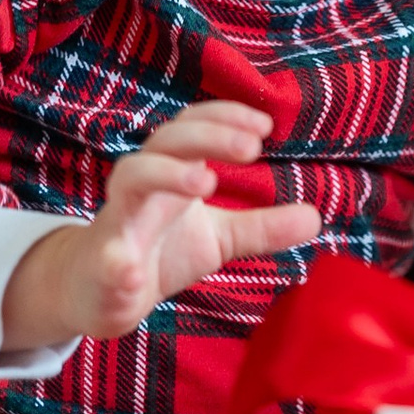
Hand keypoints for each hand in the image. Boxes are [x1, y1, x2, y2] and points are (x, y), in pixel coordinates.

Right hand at [0, 102, 320, 357]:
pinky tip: (135, 273)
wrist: (97, 295)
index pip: (193, 127)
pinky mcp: (102, 268)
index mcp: (169, 174)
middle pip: (164, 140)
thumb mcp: (217, 239)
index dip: (224, 117)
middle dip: (206, 136)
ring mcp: (117, 223)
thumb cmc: (157, 253)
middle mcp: (141, 187)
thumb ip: (261, 226)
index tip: (266, 125)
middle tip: (251, 148)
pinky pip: (107, 260)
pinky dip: (120, 264)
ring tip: (204, 183)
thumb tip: (317, 216)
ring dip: (166, 174)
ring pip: (129, 178)